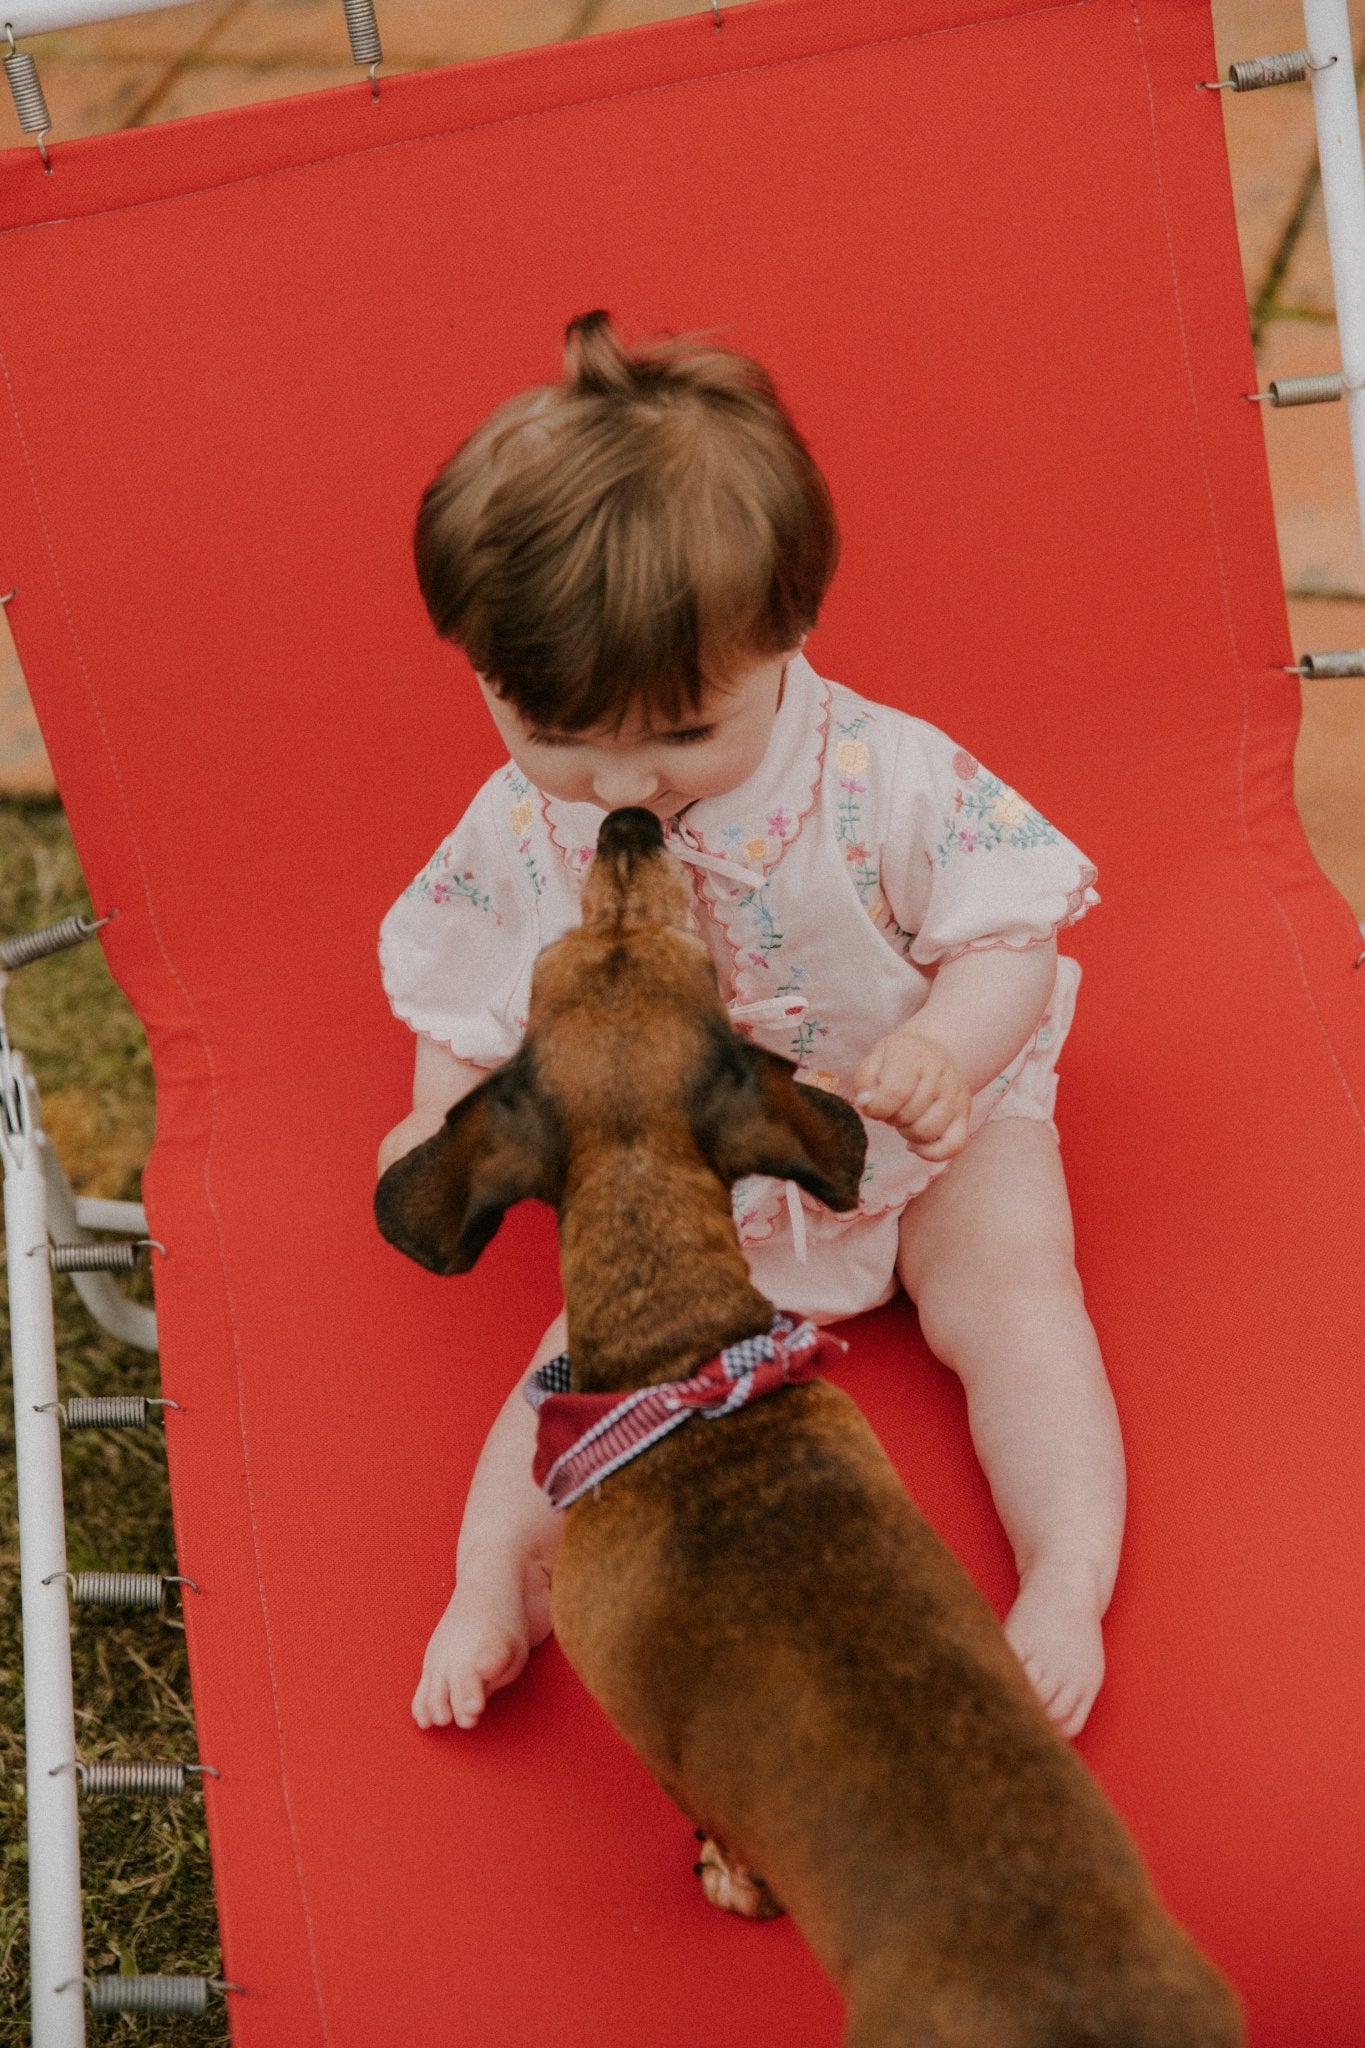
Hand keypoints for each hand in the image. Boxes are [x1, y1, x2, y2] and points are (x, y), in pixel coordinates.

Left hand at [852, 1031, 971, 1160]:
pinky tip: (915, 1144)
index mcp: (913, 1054)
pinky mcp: (965, 1113)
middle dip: (891, 1118)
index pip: (895, 1092)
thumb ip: (864, 1082)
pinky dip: (931, 1153)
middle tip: (891, 1108)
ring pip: (927, 1131)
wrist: (933, 1052)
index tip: (871, 1106)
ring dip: (907, 1133)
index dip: (877, 1108)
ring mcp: (955, 1093)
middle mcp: (939, 1072)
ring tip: (904, 1118)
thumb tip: (866, 1104)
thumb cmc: (897, 1061)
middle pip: (908, 1115)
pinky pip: (954, 1145)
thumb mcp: (874, 1059)